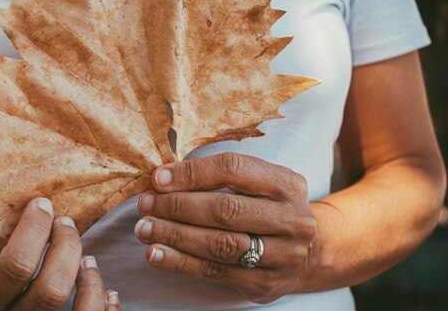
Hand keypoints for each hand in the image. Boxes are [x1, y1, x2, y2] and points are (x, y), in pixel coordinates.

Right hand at [0, 198, 120, 310]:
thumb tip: (44, 207)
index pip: (16, 265)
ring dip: (89, 281)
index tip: (43, 204)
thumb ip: (0, 233)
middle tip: (65, 222)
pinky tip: (109, 291)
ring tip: (87, 257)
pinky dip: (105, 309)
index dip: (35, 228)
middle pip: (50, 292)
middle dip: (66, 247)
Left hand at [134, 152, 316, 303]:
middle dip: (178, 206)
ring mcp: (283, 256)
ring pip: (219, 244)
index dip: (192, 173)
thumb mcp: (257, 184)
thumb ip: (217, 178)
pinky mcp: (265, 284)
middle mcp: (291, 220)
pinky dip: (181, 263)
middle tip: (146, 204)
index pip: (233, 169)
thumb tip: (163, 178)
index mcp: (286, 184)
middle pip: (225, 210)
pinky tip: (157, 254)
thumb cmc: (268, 209)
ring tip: (144, 229)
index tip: (158, 178)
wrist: (309, 253)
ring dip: (174, 235)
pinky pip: (215, 272)